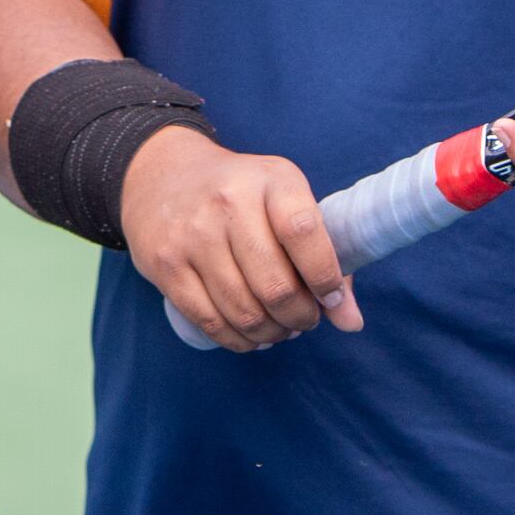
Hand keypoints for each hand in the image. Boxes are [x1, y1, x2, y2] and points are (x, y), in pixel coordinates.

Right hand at [116, 130, 362, 352]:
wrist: (163, 174)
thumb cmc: (241, 194)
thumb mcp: (286, 201)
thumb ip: (325, 256)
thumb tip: (351, 322)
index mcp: (271, 180)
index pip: (303, 233)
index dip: (325, 277)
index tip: (330, 298)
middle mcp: (229, 203)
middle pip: (275, 286)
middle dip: (299, 317)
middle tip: (303, 320)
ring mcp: (192, 234)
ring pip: (244, 311)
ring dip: (270, 333)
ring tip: (278, 328)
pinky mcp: (165, 264)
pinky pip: (209, 321)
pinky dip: (238, 340)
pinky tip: (249, 334)